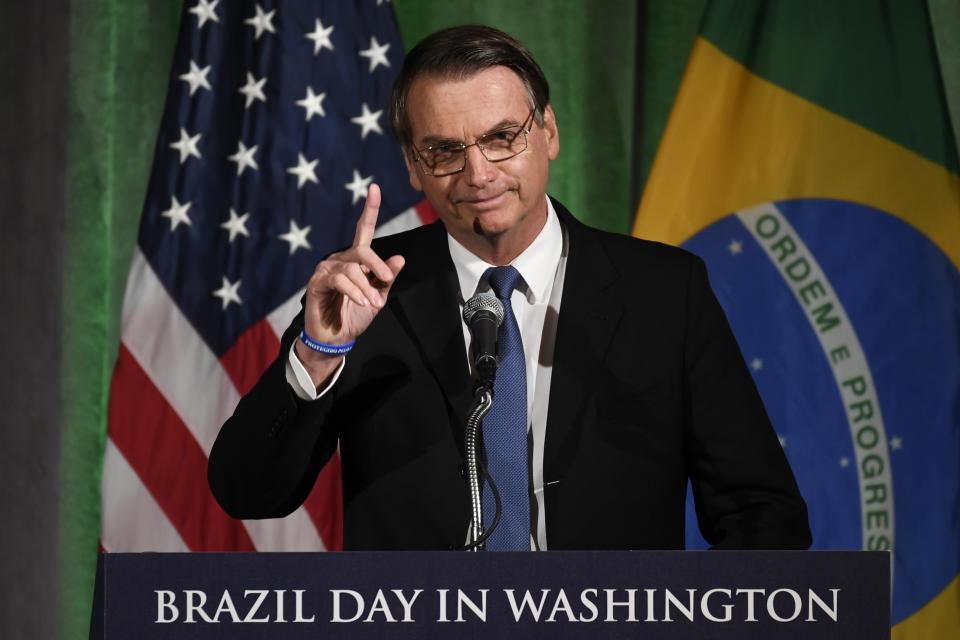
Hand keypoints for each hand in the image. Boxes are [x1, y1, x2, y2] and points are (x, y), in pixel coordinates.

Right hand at [294, 183, 404, 385]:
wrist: (337, 338)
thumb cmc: (356, 315)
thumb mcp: (379, 295)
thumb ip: (387, 277)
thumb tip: (399, 258)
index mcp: (356, 259)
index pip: (363, 230)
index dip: (369, 209)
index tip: (375, 187)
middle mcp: (340, 259)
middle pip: (362, 250)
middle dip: (378, 266)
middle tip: (385, 284)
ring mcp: (326, 269)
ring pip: (352, 268)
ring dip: (367, 287)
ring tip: (374, 303)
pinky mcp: (317, 283)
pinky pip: (339, 279)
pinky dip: (354, 291)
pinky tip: (362, 301)